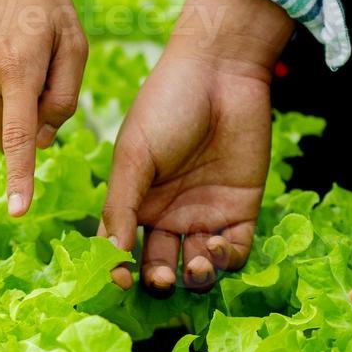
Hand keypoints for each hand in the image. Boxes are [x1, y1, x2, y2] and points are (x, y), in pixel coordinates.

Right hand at [0, 0, 87, 216]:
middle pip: (0, 136)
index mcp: (17, 68)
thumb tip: (38, 143)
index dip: (19, 178)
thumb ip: (64, 99)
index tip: (16, 210)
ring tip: (3, 64)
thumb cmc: (43, 6)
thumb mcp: (74, 45)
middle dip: (17, 122)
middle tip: (28, 77)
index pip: (17, 137)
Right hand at [102, 0, 292, 291]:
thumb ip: (121, 205)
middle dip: (159, 279)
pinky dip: (227, 260)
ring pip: (198, 265)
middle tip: (160, 277)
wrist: (221, 70)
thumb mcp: (134, 155)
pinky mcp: (241, 208)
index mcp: (136, 201)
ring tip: (195, 265)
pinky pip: (235, 250)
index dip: (120, 269)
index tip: (121, 280)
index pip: (123, 248)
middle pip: (161, 264)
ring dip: (195, 276)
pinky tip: (217, 249)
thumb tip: (109, 254)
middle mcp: (169, 213)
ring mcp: (206, 213)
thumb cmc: (166, 105)